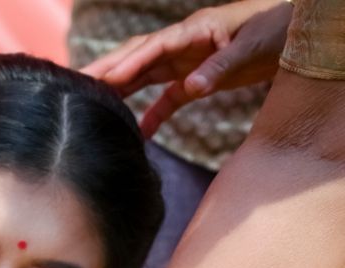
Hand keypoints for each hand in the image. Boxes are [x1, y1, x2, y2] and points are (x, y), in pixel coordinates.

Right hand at [83, 0, 291, 138]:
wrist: (294, 33)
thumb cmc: (274, 30)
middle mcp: (182, 44)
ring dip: (118, 91)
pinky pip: (166, 99)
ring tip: (89, 108)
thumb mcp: (249, 48)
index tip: (100, 81)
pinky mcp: (195, 78)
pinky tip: (139, 137)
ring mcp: (186, 61)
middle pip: (135, 57)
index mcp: (192, 32)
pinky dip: (151, 116)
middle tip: (73, 87)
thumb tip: (193, 87)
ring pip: (143, 76)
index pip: (151, 48)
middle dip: (105, 72)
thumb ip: (219, 68)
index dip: (125, 64)